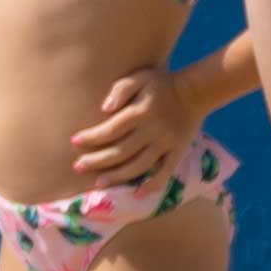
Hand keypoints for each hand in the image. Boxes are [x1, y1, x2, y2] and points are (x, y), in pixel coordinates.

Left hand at [70, 69, 191, 181]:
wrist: (196, 91)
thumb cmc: (162, 84)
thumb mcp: (141, 77)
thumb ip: (121, 89)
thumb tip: (104, 108)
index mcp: (141, 112)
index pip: (110, 130)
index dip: (90, 138)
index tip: (74, 142)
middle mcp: (152, 131)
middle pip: (120, 152)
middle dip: (97, 161)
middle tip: (78, 166)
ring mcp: (166, 144)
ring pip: (139, 166)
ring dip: (117, 177)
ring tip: (98, 184)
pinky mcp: (178, 151)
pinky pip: (165, 172)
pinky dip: (152, 184)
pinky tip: (138, 193)